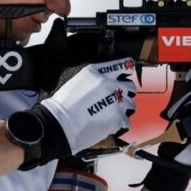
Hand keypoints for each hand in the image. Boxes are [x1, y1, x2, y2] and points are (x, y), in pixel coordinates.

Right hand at [11, 58, 136, 168]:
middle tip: (117, 100)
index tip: (127, 74)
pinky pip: (126, 121)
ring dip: (123, 110)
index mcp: (96, 72)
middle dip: (124, 94)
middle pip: (130, 87)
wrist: (60, 124)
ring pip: (131, 105)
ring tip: (111, 115)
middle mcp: (109, 84)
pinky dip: (120, 125)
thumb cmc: (62, 105)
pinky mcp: (118, 118)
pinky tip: (110, 125)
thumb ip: (93, 78)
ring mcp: (115, 101)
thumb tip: (103, 81)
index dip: (127, 70)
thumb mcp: (75, 79)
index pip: (122, 65)